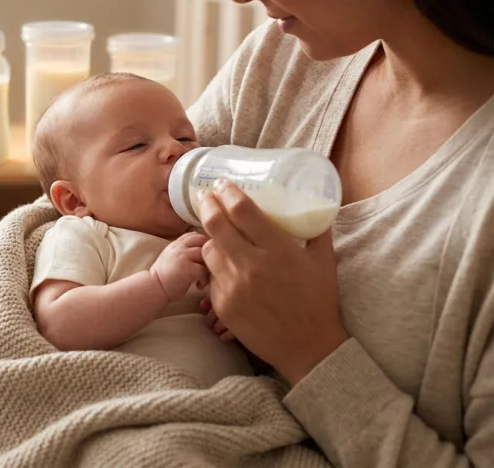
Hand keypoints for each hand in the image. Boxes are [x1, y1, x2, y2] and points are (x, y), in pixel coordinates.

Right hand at [151, 232, 209, 300]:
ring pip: (205, 256)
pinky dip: (204, 280)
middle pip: (203, 242)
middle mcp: (179, 247)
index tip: (205, 257)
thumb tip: (203, 250)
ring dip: (208, 268)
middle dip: (209, 254)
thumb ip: (183, 250)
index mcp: (176, 244)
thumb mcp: (171, 257)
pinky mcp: (186, 269)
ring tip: (203, 278)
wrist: (154, 288)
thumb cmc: (165, 277)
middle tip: (208, 268)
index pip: (195, 235)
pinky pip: (203, 270)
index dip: (204, 244)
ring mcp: (183, 256)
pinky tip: (198, 285)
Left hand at [198, 179, 348, 384]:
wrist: (308, 347)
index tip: (222, 185)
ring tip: (218, 234)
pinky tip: (227, 266)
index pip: (243, 211)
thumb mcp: (324, 261)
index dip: (228, 193)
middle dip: (207, 205)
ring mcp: (234, 286)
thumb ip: (317, 230)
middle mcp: (252, 266)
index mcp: (278, 250)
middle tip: (206, 197)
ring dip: (212, 238)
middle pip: (216, 225)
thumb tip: (316, 204)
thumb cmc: (319, 301)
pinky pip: (212, 277)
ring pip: (209, 250)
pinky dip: (217, 268)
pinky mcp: (223, 304)